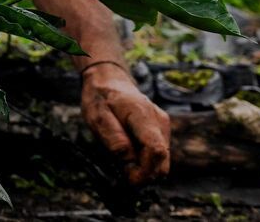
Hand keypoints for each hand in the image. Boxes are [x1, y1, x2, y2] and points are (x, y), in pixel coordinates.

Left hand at [80, 62, 170, 184]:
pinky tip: (129, 153)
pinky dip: (145, 160)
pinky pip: (157, 153)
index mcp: (142, 115)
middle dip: (145, 174)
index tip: (130, 181)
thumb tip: (129, 161)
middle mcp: (159, 120)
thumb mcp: (97, 117)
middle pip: (162, 159)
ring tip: (122, 160)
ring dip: (144, 167)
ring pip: (162, 159)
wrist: (109, 80)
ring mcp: (162, 125)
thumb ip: (114, 139)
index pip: (156, 151)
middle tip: (123, 174)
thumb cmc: (100, 98)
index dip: (145, 172)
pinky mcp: (161, 130)